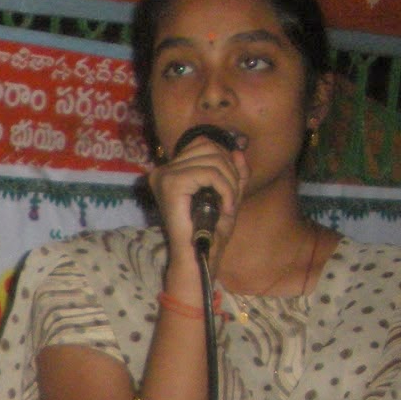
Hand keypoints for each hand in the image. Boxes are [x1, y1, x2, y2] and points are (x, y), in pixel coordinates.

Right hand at [149, 128, 247, 274]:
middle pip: (208, 147)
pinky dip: (226, 189)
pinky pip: (210, 174)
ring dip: (230, 182)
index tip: (230, 186)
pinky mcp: (171, 184)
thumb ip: (234, 173)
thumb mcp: (228, 195)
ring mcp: (164, 176)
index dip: (224, 159)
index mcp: (170, 171)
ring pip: (212, 160)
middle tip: (232, 197)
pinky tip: (225, 208)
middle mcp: (162, 170)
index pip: (203, 143)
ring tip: (229, 204)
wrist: (198, 256)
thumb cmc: (209, 231)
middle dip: (230, 170)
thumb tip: (238, 151)